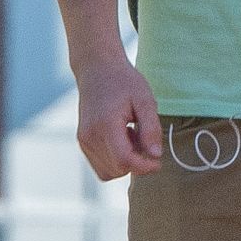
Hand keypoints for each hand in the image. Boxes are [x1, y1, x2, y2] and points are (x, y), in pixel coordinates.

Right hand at [77, 57, 166, 182]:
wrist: (97, 69)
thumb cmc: (124, 82)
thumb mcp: (145, 100)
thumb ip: (151, 129)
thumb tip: (155, 156)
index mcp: (105, 125)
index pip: (124, 161)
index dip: (144, 166)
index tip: (157, 160)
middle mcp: (90, 136)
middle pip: (117, 169)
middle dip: (136, 162)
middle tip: (144, 137)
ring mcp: (84, 140)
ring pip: (109, 172)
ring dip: (125, 162)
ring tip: (131, 135)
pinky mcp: (83, 142)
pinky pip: (101, 165)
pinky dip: (115, 159)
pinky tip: (121, 138)